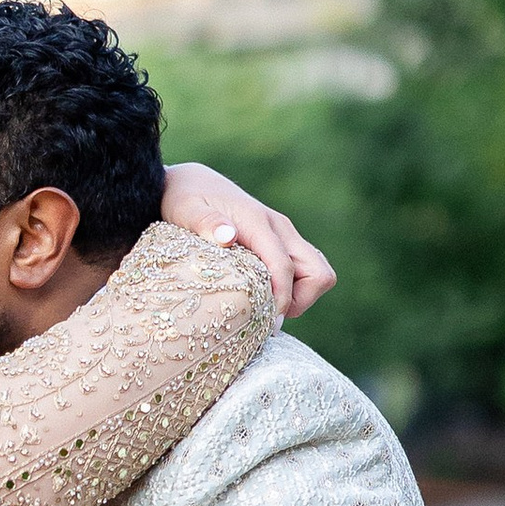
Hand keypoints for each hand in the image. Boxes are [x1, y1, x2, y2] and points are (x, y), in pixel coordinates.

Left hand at [159, 163, 336, 319]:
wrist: (193, 182)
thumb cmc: (185, 199)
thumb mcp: (186, 209)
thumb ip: (205, 223)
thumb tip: (227, 237)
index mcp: (258, 222)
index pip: (284, 266)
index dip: (282, 299)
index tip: (266, 323)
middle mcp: (279, 228)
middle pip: (318, 272)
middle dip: (301, 301)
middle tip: (269, 315)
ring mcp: (284, 235)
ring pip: (317, 273)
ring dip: (300, 296)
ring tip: (267, 307)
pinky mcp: (282, 242)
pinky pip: (305, 271)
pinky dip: (293, 289)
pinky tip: (265, 296)